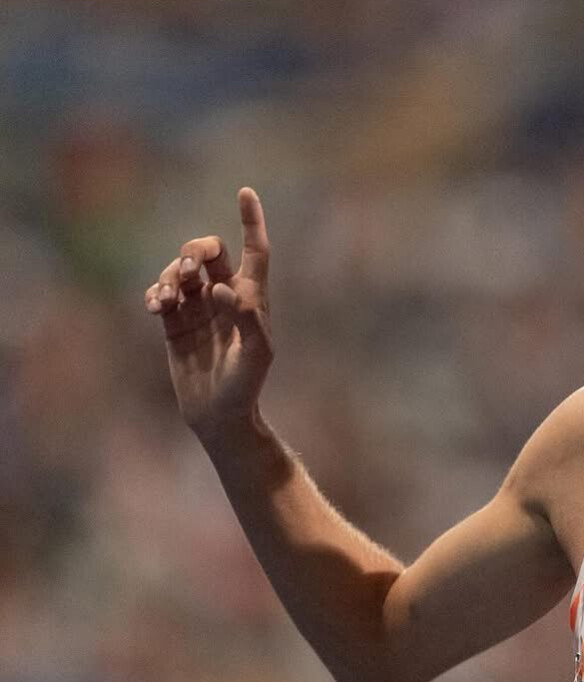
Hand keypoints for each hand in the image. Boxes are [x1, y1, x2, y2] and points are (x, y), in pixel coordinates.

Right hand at [144, 187, 273, 438]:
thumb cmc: (247, 386)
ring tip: (167, 300)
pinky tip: (156, 306)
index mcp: (251, 299)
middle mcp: (225, 298)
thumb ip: (246, 318)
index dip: (251, 222)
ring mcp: (199, 310)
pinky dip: (156, 293)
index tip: (245, 192)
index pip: (255, 251)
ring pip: (180, 272)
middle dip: (194, 251)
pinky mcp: (176, 324)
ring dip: (170, 276)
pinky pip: (161, 295)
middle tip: (188, 270)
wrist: (219, 415)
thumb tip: (220, 287)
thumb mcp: (256, 354)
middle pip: (208, 253)